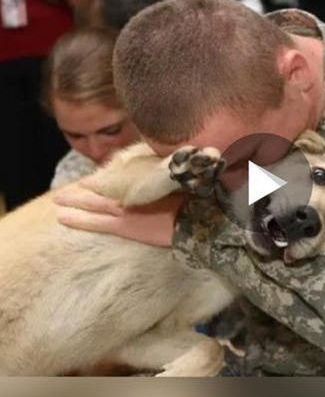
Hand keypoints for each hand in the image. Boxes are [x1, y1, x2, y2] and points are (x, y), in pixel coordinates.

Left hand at [53, 178, 185, 246]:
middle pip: (101, 189)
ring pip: (92, 203)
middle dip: (83, 189)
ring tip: (58, 200)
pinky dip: (78, 220)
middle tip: (65, 191)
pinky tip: (62, 218)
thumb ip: (166, 178)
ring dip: (74, 201)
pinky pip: (95, 223)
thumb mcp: (179, 184)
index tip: (91, 179)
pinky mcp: (123, 226)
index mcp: (143, 182)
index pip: (116, 179)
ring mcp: (124, 210)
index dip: (102, 179)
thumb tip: (164, 170)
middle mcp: (129, 193)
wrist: (195, 221)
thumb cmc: (193, 201)